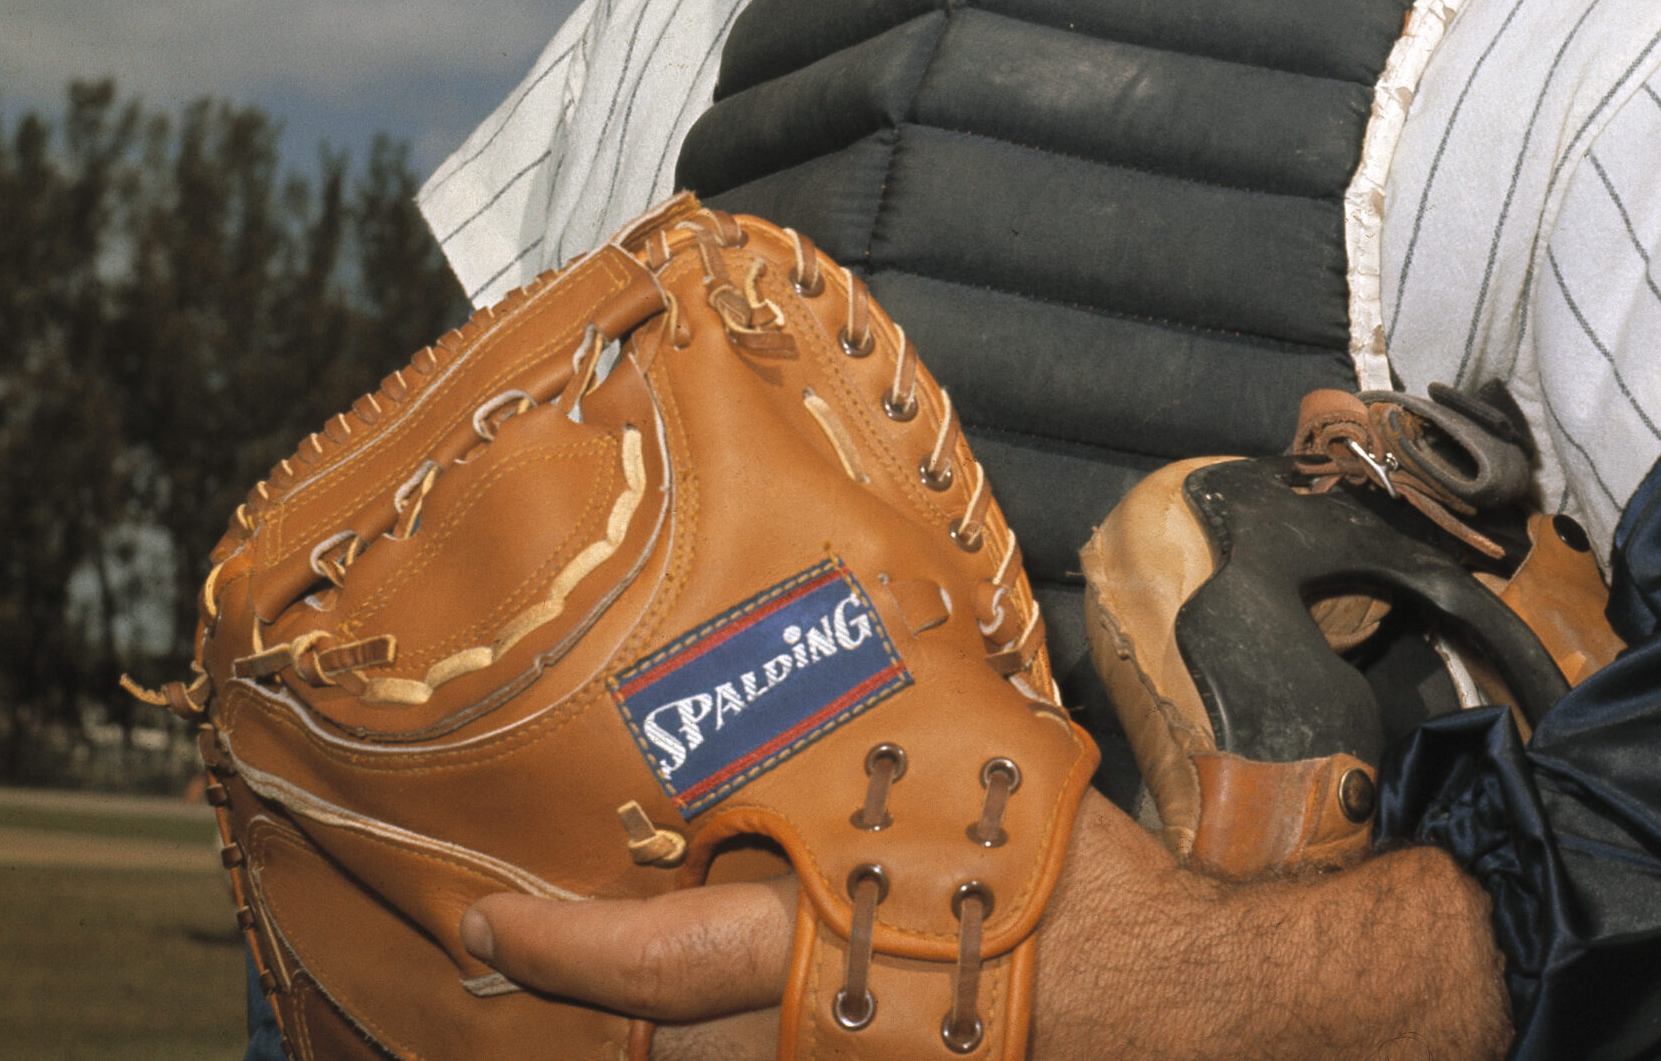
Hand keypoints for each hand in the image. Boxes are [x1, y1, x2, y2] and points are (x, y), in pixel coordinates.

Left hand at [465, 789, 1508, 1060]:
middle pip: (667, 1034)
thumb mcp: (980, 773)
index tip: (482, 916)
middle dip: (632, 984)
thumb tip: (827, 640)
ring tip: (719, 948)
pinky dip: (769, 1033)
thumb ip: (887, 729)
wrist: (1178, 997)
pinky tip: (811, 974)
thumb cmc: (1075, 876)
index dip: (551, 945)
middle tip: (601, 919)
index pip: (644, 962)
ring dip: (705, 1012)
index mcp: (816, 944)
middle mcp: (810, 1032)